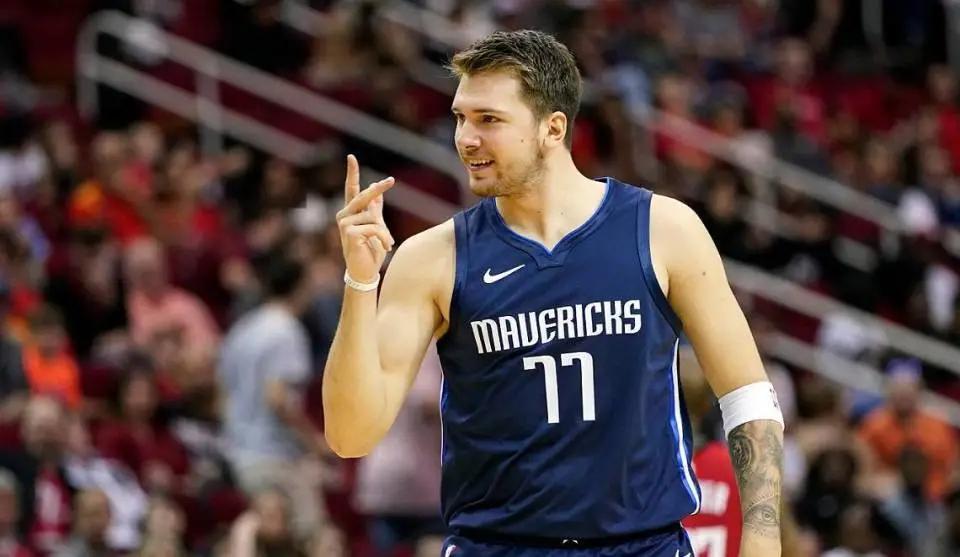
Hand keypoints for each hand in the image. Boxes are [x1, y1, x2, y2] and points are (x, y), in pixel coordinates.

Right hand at [336, 155, 395, 283]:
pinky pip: (375, 227)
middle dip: (378, 189)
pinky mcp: (349, 232)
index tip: (351, 157)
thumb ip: (375, 209)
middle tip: (391, 180)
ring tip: (386, 243)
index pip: (351, 189)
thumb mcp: (376, 226)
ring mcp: (344, 223)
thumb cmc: (370, 250)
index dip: (352, 173)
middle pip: (363, 196)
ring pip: (373, 217)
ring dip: (385, 231)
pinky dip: (384, 237)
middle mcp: (344, 215)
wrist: (365, 272)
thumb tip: (377, 189)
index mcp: (350, 212)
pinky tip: (386, 246)